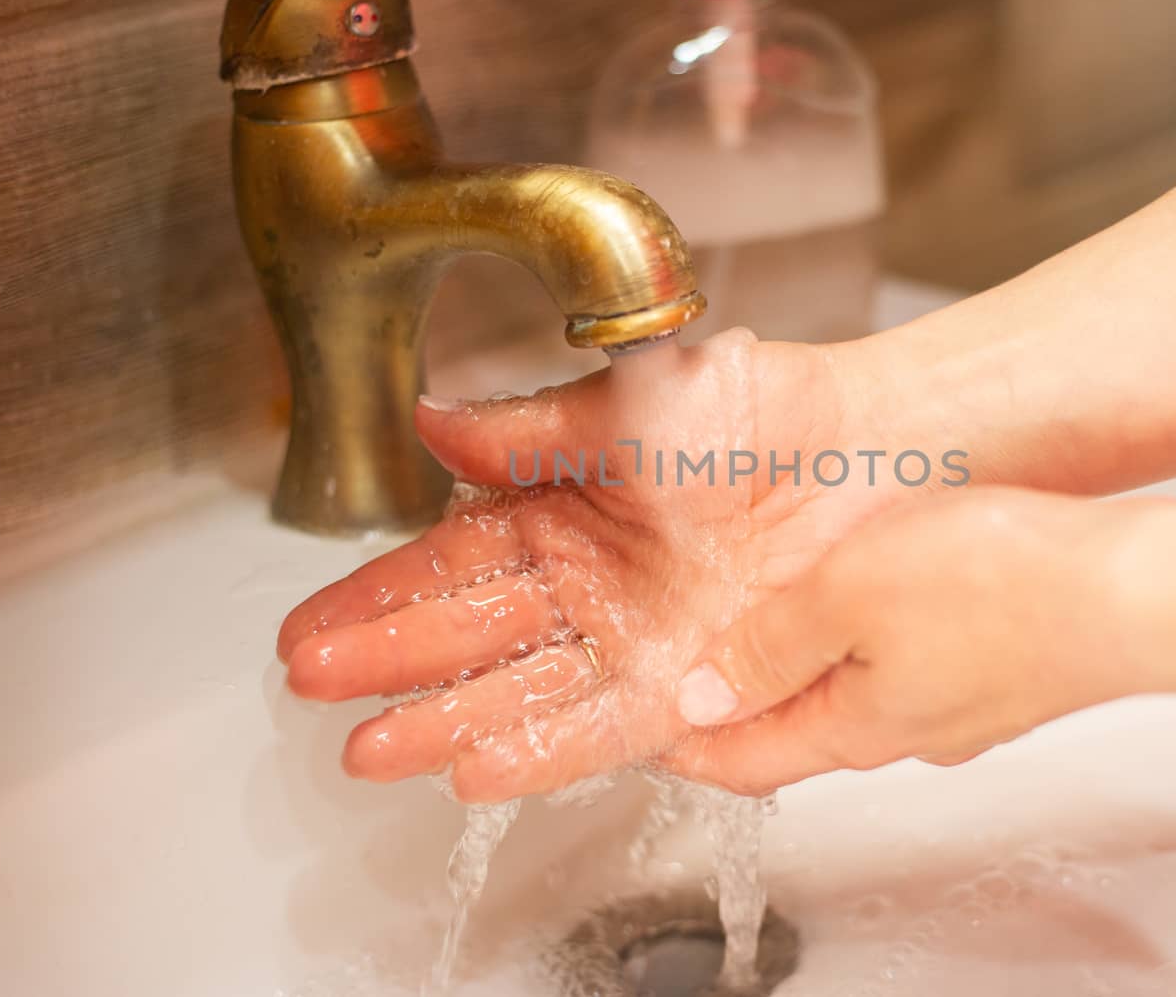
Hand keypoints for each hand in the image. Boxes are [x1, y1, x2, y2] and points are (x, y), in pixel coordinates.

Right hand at [276, 330, 931, 800]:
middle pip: (471, 632)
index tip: (310, 624)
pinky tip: (476, 769)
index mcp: (564, 510)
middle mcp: (589, 584)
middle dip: (389, 660)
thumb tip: (429, 420)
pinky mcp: (687, 682)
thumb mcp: (627, 406)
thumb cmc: (762, 409)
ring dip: (447, 720)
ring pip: (523, 689)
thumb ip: (526, 431)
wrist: (865, 446)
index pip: (452, 561)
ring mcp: (633, 638)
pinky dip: (542, 748)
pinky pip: (602, 723)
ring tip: (371, 750)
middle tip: (313, 683)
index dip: (380, 594)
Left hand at [664, 487, 1175, 795]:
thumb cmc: (1003, 589)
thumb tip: (698, 698)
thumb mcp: (845, 598)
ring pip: (855, 690)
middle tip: (696, 656)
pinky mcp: (1000, 669)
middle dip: (739, 698)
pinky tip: (874, 587)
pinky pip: (910, 661)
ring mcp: (959, 703)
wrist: (1136, 590)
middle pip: (794, 728)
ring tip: (775, 609)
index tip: (644, 721)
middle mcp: (906, 731)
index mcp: (854, 728)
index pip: (741, 762)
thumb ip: (768, 648)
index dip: (683, 742)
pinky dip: (868, 636)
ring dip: (805, 660)